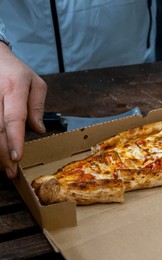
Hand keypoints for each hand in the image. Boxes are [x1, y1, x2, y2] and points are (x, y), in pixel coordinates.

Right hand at [0, 42, 46, 177]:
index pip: (13, 118)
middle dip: (3, 153)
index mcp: (13, 88)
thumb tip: (39, 130)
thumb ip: (38, 107)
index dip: (14, 139)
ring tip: (3, 168)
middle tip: (11, 172)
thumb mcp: (36, 83)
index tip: (17, 157)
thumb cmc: (16, 71)